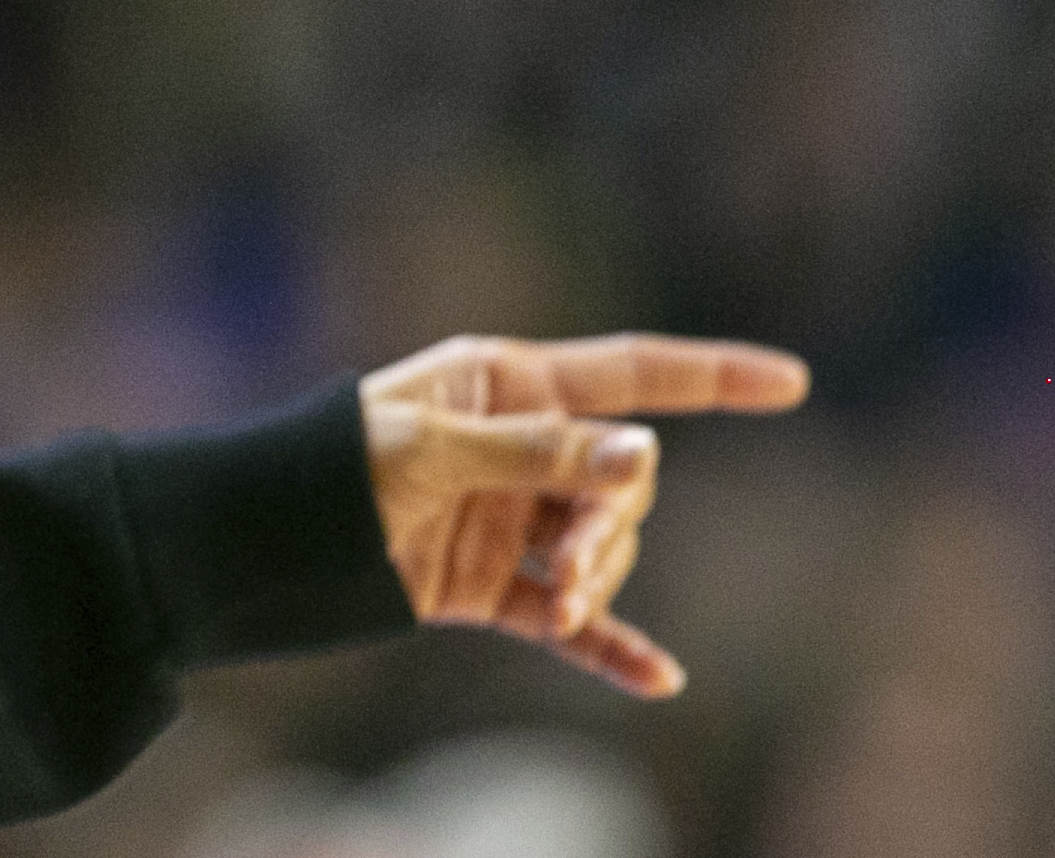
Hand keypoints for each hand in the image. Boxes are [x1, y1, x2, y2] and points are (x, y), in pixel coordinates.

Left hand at [363, 331, 807, 697]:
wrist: (266, 544)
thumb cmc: (334, 466)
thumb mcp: (431, 449)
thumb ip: (537, 454)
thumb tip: (640, 454)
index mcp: (507, 387)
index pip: (630, 375)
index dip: (711, 377)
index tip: (789, 381)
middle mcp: (521, 448)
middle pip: (622, 480)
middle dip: (614, 520)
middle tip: (572, 561)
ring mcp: (513, 520)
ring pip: (602, 547)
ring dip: (597, 577)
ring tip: (559, 600)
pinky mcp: (495, 587)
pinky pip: (571, 620)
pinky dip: (609, 647)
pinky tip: (657, 680)